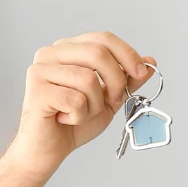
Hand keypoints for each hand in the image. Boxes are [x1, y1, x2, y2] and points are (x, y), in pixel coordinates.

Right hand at [6, 31, 156, 177]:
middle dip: (116, 82)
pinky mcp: (37, 89)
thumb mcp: (109, 99)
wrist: (49, 148)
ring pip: (88, 79)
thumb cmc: (74, 122)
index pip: (103, 38)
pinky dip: (80, 116)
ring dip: (94, 105)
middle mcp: (52, 53)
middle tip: (113, 101)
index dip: (127, 54)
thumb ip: (127, 80)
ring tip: (81, 113)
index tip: (141, 73)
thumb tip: (150, 63)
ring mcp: (41, 69)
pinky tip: (67, 119)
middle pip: (98, 53)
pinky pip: (75, 100)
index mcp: (69, 50)